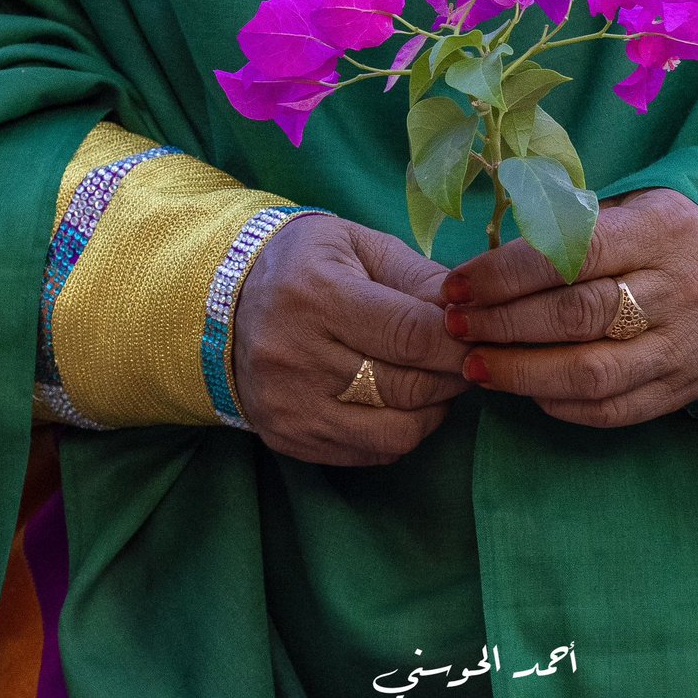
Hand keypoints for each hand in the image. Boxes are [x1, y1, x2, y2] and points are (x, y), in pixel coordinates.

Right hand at [233, 214, 469, 464]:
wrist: (219, 301)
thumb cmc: (305, 263)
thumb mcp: (357, 244)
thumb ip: (417, 275)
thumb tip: (470, 311)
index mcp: (316, 294)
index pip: (410, 334)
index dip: (458, 340)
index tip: (478, 334)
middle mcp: (295, 355)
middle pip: (408, 386)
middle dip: (454, 375)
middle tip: (467, 358)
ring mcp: (289, 405)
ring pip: (397, 431)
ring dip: (434, 409)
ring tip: (435, 380)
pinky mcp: (287, 438)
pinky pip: (371, 453)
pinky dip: (402, 430)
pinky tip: (402, 401)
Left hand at [440, 189, 697, 426]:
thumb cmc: (657, 236)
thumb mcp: (628, 207)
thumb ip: (567, 227)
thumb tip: (483, 262)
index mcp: (660, 231)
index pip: (573, 254)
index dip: (506, 274)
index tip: (456, 286)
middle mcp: (678, 290)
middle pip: (578, 315)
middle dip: (503, 324)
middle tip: (456, 327)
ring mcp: (683, 346)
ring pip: (592, 372)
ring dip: (522, 373)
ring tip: (474, 366)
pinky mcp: (681, 389)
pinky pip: (612, 409)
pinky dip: (559, 404)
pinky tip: (523, 389)